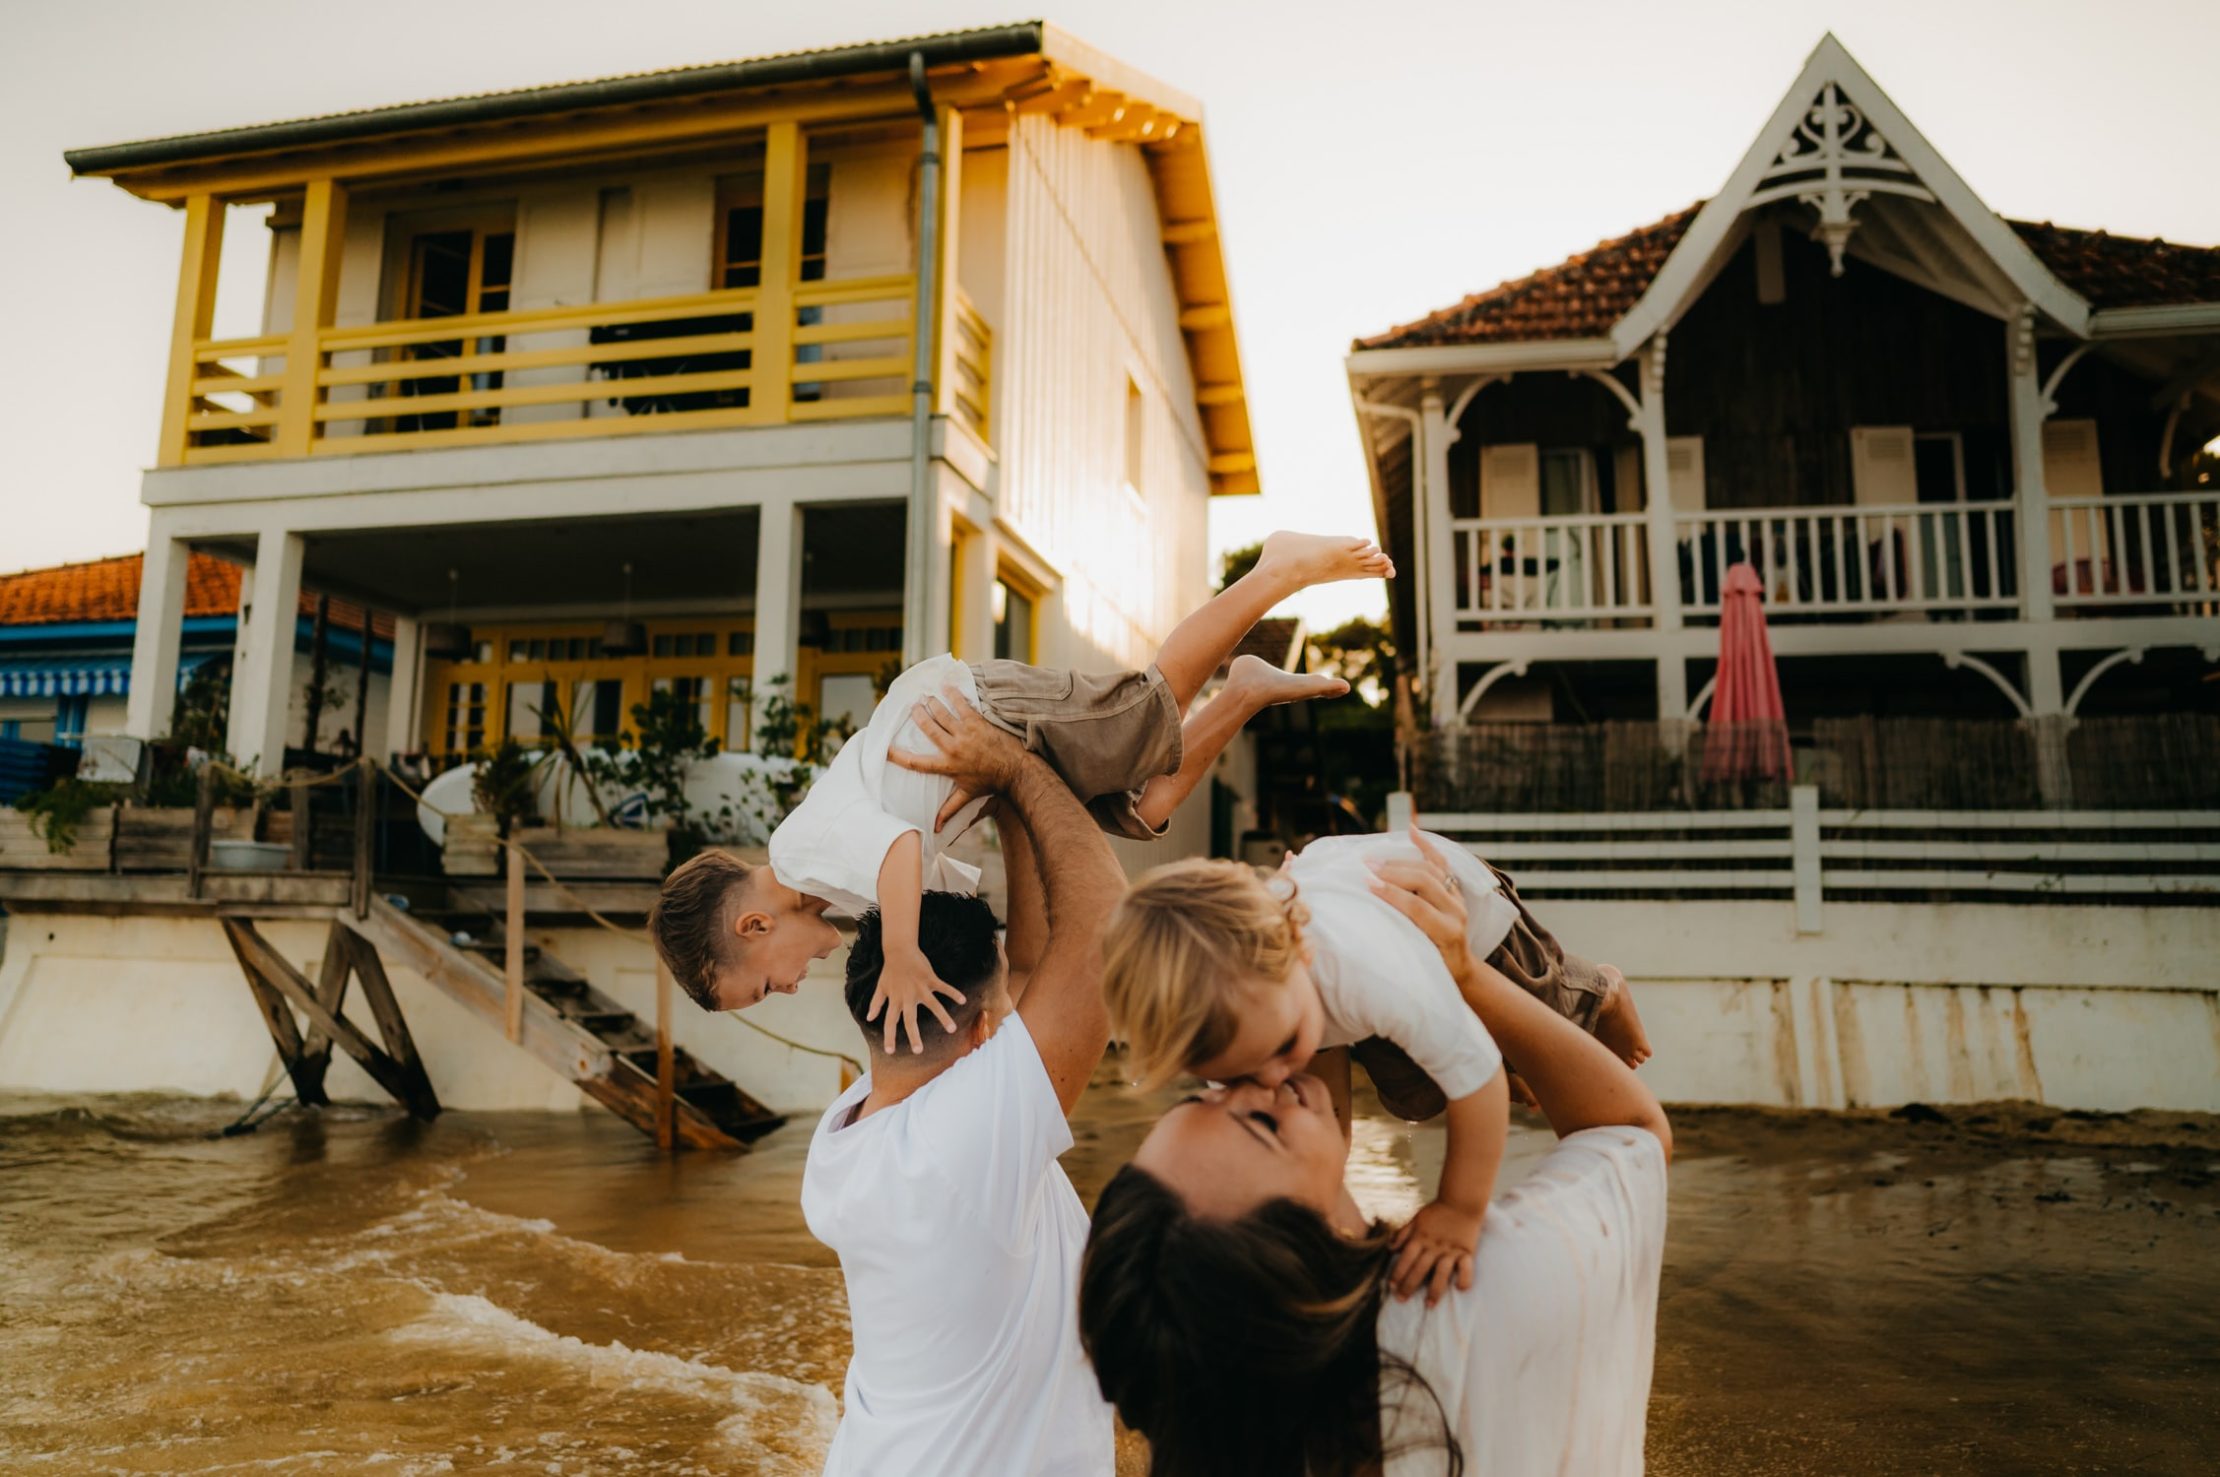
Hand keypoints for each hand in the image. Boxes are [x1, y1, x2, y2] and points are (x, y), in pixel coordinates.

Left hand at [866, 944, 965, 1054]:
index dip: (889, 1037)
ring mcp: (920, 988)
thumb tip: (869, 1018)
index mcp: (895, 1000)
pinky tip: (963, 1000)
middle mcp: (907, 997)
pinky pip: (943, 988)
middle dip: (914, 1035)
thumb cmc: (890, 970)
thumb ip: (876, 1003)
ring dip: (943, 1017)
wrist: (899, 950)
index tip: (890, 1052)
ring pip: (933, 1005)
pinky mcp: (930, 979)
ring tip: (952, 1029)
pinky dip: (953, 993)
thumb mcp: (881, 987)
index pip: (890, 1022)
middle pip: (910, 1019)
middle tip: (918, 1051)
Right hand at [888, 687, 1025, 830]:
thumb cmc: (990, 782)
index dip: (899, 757)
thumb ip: (949, 809)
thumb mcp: (967, 795)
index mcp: (947, 766)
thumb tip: (935, 829)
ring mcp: (965, 733)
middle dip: (918, 716)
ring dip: (932, 703)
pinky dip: (953, 694)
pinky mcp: (977, 722)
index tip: (886, 750)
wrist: (1015, 769)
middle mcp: (953, 748)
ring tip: (924, 697)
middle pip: (928, 728)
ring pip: (942, 713)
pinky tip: (946, 686)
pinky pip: (961, 704)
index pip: (917, 763)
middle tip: (912, 707)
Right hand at [1366, 825, 1476, 982]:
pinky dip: (1426, 846)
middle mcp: (1456, 911)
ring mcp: (1457, 897)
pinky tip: (1411, 831)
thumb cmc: (1433, 969)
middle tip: (1367, 868)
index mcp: (1448, 930)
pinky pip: (1441, 863)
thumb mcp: (1419, 961)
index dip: (1391, 893)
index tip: (1368, 884)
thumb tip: (1372, 918)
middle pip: (1424, 881)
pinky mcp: (1454, 889)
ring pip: (1430, 869)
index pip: (1417, 906)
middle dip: (1393, 873)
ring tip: (1375, 860)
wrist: (1459, 967)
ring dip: (1401, 861)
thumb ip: (1403, 939)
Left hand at [1389, 1197, 1482, 1304]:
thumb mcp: (1416, 1219)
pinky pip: (1467, 1267)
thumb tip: (1390, 1248)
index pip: (1406, 1257)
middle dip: (1409, 1285)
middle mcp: (1435, 1245)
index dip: (1398, 1272)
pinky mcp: (1467, 1251)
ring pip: (1441, 1272)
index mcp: (1421, 1237)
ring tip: (1429, 1305)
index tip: (1391, 1286)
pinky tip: (1459, 1289)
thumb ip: (1403, 1233)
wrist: (1461, 1200)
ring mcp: (1451, 1249)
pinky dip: (1464, 1278)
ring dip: (1435, 1289)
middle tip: (1401, 1300)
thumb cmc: (1437, 1211)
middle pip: (1420, 1268)